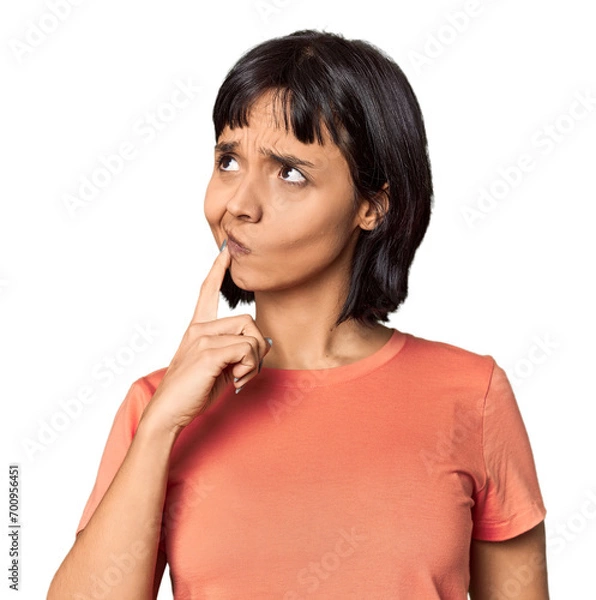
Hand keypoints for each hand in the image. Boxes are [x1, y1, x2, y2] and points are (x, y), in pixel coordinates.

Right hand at [142, 241, 271, 433]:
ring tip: (237, 376)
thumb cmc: (193, 391)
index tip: (225, 251)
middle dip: (256, 348)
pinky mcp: (208, 353)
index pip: (207, 292)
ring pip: (250, 336)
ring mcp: (202, 339)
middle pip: (247, 321)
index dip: (217, 270)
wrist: (168, 412)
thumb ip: (238, 351)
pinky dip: (249, 368)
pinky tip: (235, 379)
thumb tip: (264, 342)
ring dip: (253, 361)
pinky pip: (247, 351)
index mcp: (197, 329)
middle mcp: (198, 328)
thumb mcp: (219, 367)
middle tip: (244, 371)